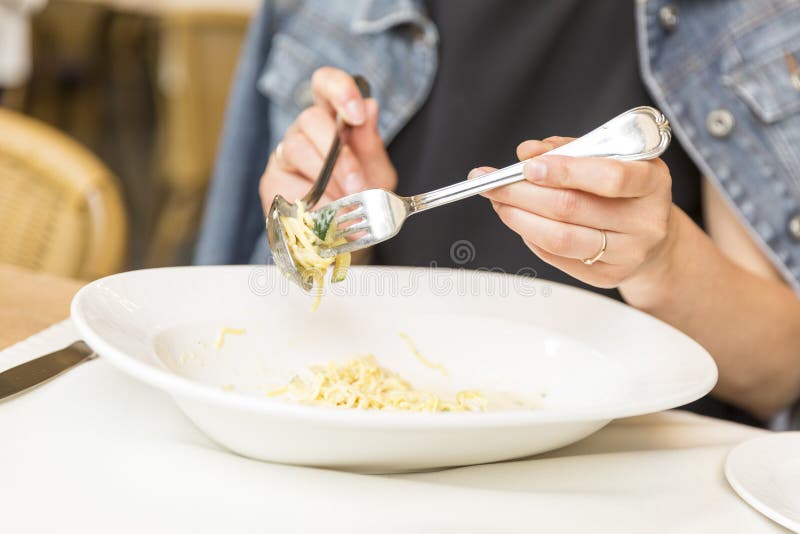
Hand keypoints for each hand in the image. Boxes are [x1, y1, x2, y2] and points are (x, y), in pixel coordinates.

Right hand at [259, 67, 396, 210]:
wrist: (348, 233)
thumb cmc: (363, 195)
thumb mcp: (377, 170)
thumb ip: (371, 143)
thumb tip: (370, 106)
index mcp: (334, 116)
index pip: (326, 83)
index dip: (339, 89)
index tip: (357, 114)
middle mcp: (306, 129)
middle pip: (311, 118)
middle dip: (339, 155)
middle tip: (357, 185)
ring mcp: (285, 153)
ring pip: (297, 147)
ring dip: (327, 179)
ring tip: (346, 203)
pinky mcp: (272, 180)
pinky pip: (287, 181)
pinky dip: (312, 200)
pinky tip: (326, 212)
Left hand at [474, 136, 677, 291]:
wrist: (652, 233)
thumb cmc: (625, 188)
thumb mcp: (609, 157)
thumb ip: (570, 149)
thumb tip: (528, 151)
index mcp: (652, 181)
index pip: (609, 177)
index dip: (564, 171)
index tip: (527, 166)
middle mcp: (646, 221)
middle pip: (572, 208)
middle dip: (523, 193)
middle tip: (492, 183)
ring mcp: (629, 254)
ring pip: (560, 238)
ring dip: (519, 218)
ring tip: (499, 202)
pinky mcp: (609, 277)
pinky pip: (558, 257)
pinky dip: (531, 237)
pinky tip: (520, 221)